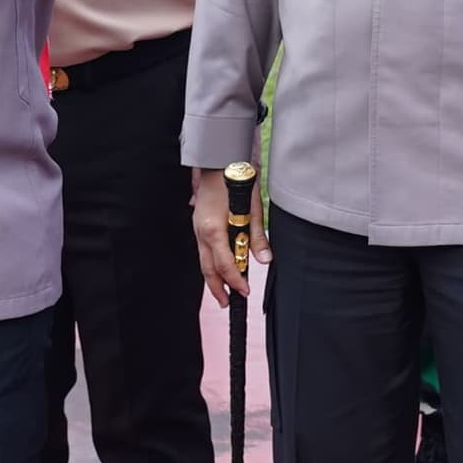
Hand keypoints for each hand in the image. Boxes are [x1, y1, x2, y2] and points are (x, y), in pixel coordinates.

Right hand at [193, 166, 265, 305]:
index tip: (245, 292)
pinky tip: (219, 266)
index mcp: (214, 230)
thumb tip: (264, 260)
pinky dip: (211, 262)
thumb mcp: (252, 209)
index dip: (235, 281)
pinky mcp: (199, 223)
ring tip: (222, 290)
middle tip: (227, 303)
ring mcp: (198, 227)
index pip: (225, 265)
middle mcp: (201, 231)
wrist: (220, 159)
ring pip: (203, 260)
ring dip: (213, 277)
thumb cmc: (237, 181)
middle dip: (217, 288)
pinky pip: (203, 249)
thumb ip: (257, 237)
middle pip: (207, 268)